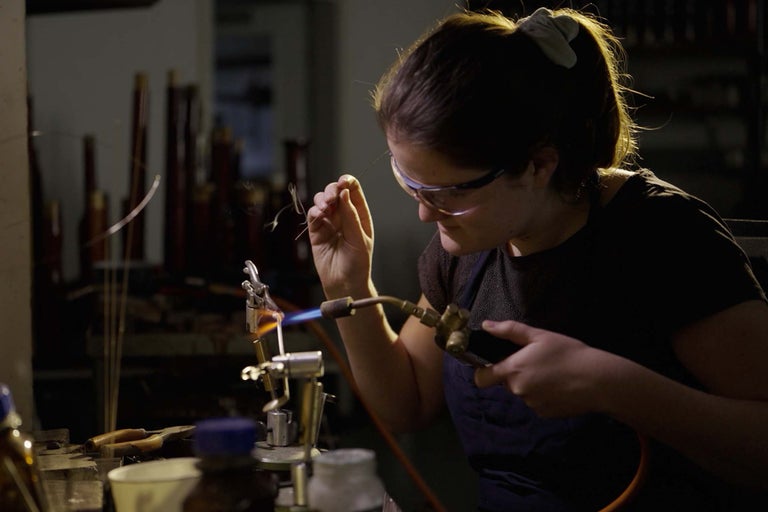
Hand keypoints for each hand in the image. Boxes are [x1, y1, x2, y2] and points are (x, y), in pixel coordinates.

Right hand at [307, 175, 373, 296]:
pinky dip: (314, 211)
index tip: (342, 182)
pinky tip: (319, 215)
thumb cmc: (358, 264)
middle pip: (335, 191)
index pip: (353, 190)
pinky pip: (313, 215)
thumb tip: (344, 193)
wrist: (344, 284)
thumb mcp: (359, 239)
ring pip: (322, 200)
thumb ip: (351, 216)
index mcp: (359, 215)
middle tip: (332, 198)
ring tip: (325, 209)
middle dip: (331, 190)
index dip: (347, 182)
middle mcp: (344, 215)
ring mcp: (329, 222)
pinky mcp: (316, 231)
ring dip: (322, 200)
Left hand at [474, 320, 611, 417]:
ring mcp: (531, 404)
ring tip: (552, 373)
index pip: (481, 378)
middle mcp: (518, 391)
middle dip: (516, 373)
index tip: (494, 364)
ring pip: (523, 392)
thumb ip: (509, 330)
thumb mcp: (539, 336)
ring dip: (531, 384)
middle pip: (506, 383)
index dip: (484, 371)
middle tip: (537, 361)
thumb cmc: (568, 353)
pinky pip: (537, 402)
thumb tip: (486, 325)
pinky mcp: (545, 414)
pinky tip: (559, 386)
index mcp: (512, 370)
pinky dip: (544, 395)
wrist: (597, 380)